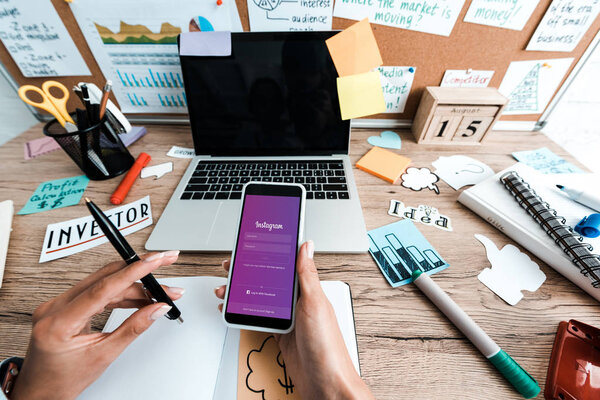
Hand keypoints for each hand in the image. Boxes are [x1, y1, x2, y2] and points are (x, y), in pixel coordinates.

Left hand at [11, 251, 183, 399]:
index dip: (134, 272)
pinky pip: (96, 291)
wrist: (40, 391)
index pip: (103, 287)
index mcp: (59, 322)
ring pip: (104, 283)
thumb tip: (156, 309)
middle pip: (106, 280)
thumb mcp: (103, 355)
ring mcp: (57, 305)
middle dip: (139, 273)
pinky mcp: (64, 306)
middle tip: (164, 265)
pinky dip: (120, 293)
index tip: (155, 261)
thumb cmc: (63, 380)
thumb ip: (133, 328)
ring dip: (133, 286)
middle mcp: (54, 307)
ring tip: (159, 293)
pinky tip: (139, 297)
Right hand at [215, 241, 372, 398]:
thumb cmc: (327, 347)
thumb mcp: (315, 304)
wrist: (325, 384)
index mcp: (308, 291)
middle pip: (269, 281)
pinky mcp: (281, 335)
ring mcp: (289, 320)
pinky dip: (245, 314)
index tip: (251, 246)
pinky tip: (236, 309)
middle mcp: (299, 303)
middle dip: (248, 273)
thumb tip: (306, 246)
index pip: (286, 265)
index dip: (268, 254)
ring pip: (261, 299)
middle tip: (231, 266)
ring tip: (226, 290)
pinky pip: (260, 319)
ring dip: (242, 293)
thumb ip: (307, 275)